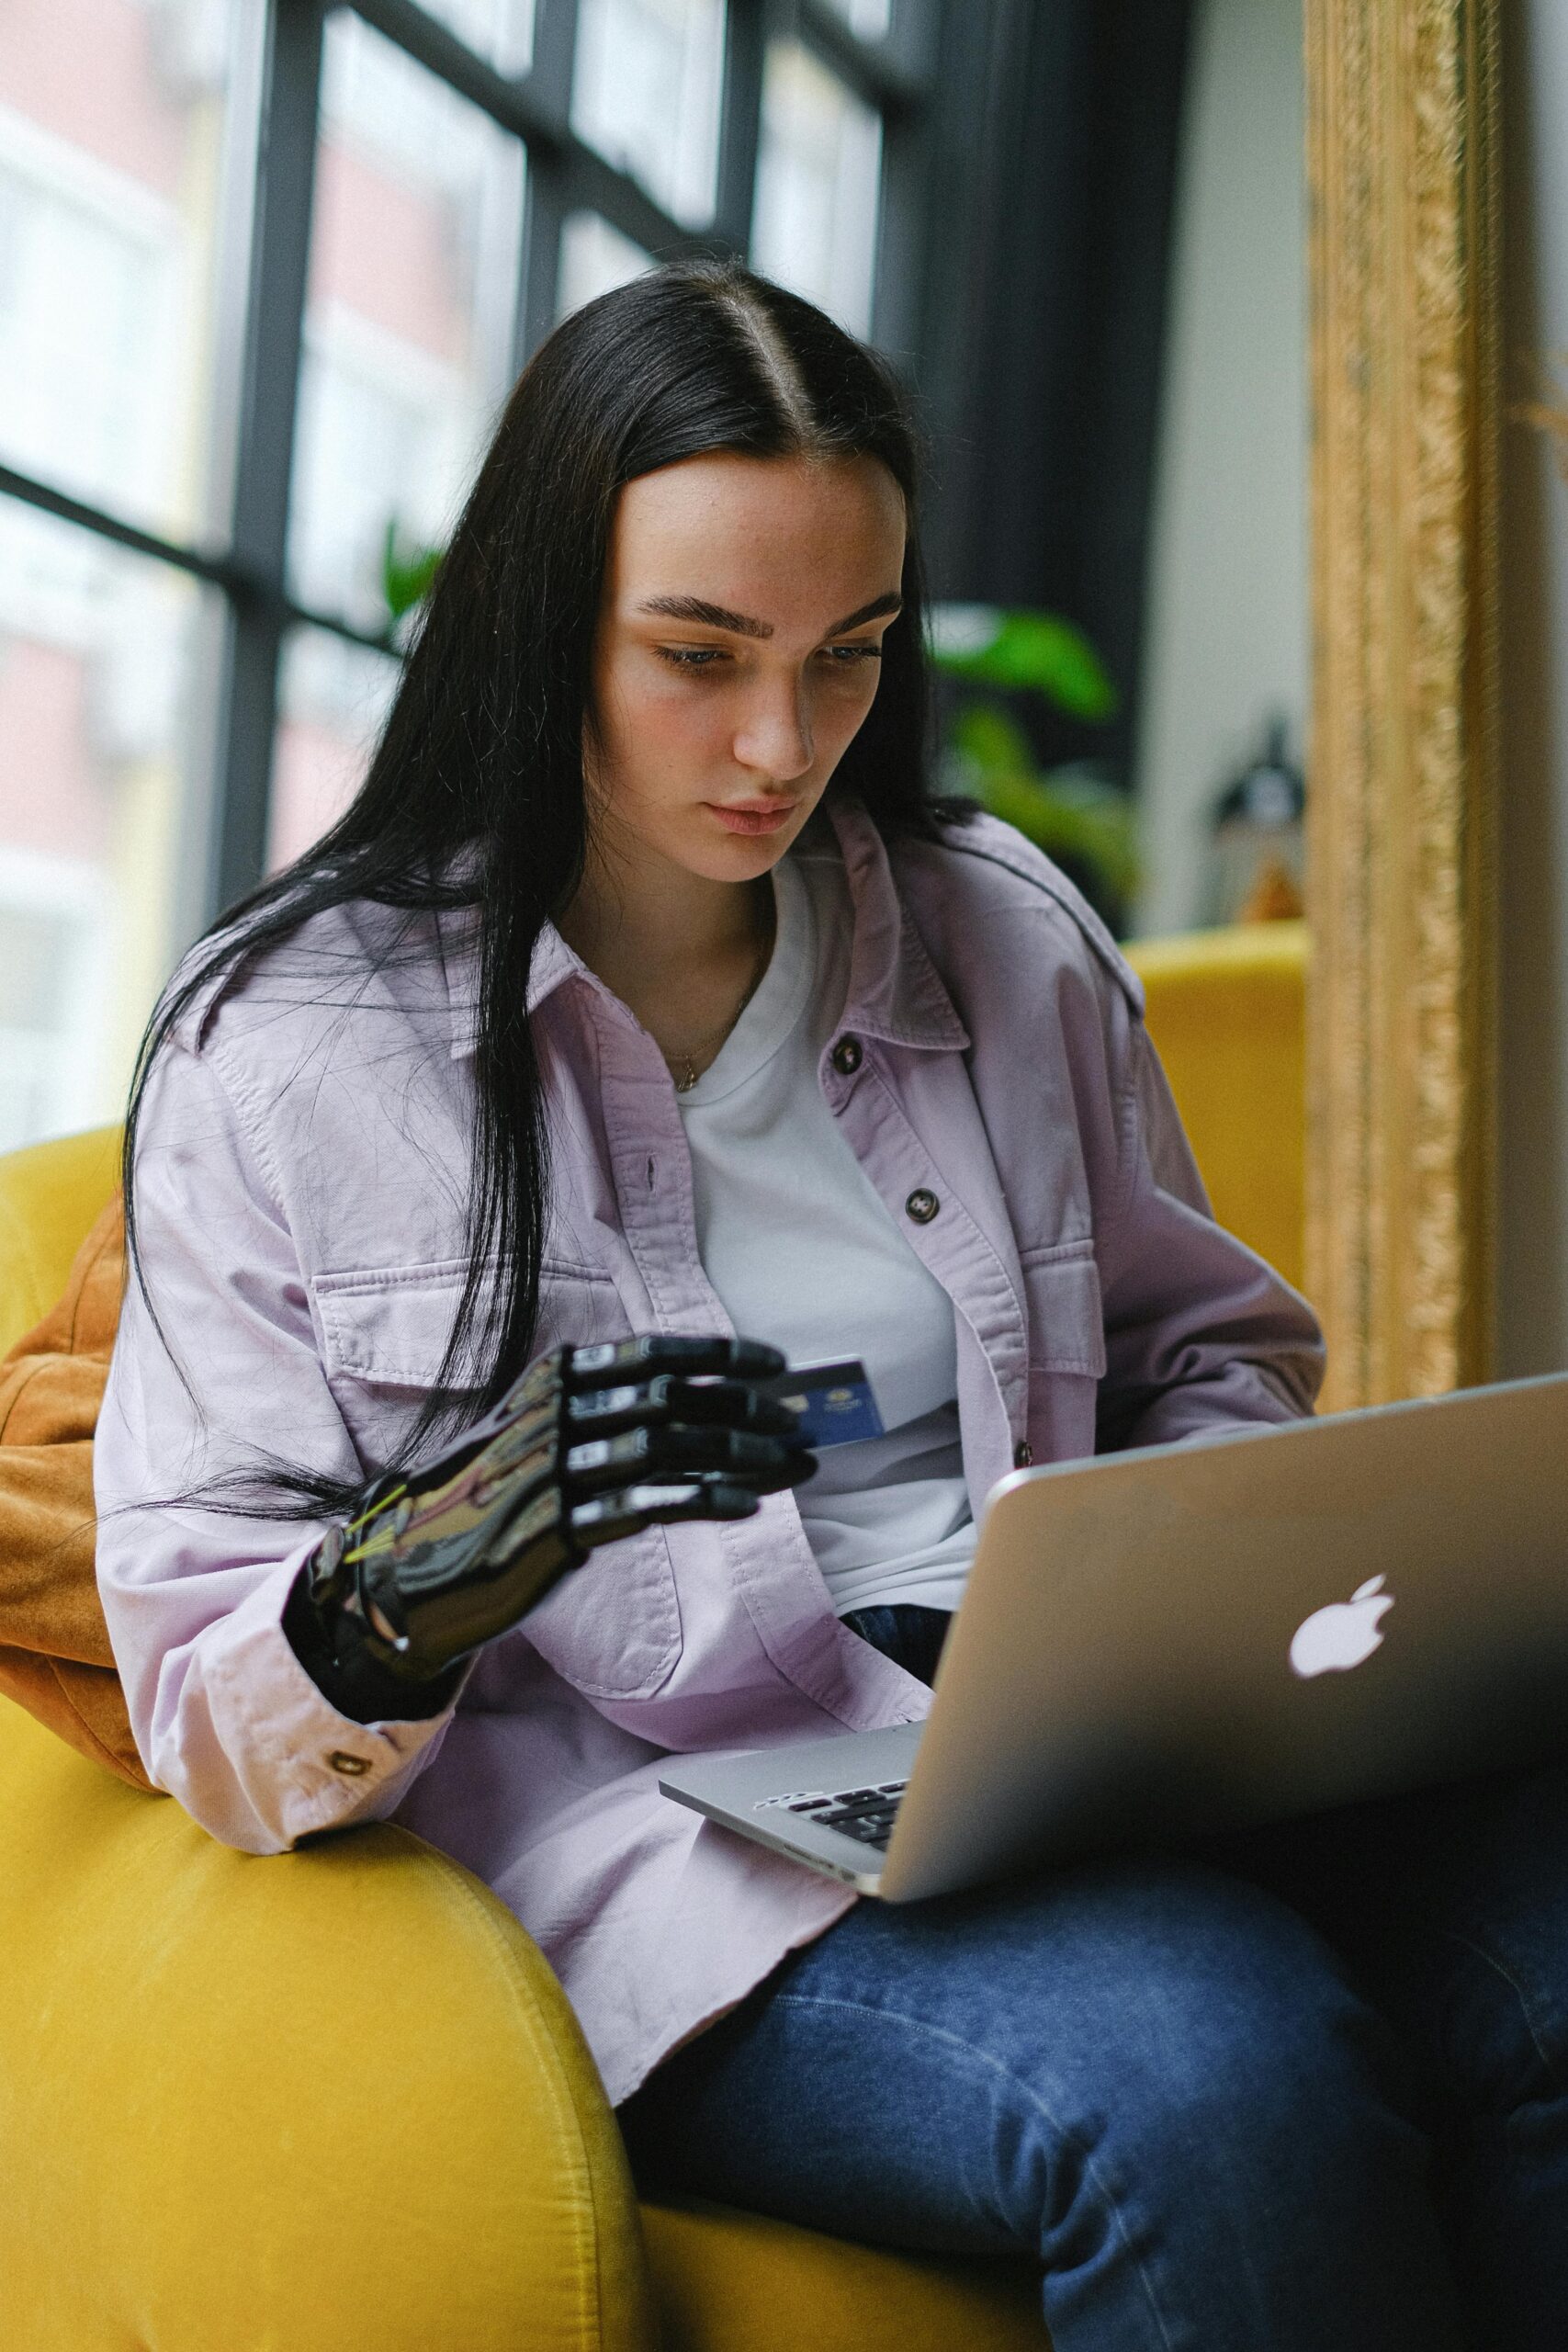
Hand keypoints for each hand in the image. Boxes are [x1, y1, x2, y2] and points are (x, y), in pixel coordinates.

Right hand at [290, 1335, 813, 1712]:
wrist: (413, 1565)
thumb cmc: (489, 1496)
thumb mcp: (534, 1430)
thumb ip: (597, 1408)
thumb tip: (688, 1400)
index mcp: (553, 1381)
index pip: (651, 1353)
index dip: (720, 1356)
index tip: (776, 1367)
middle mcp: (553, 1415)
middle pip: (670, 1398)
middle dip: (745, 1409)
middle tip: (797, 1423)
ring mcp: (553, 1470)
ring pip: (666, 1449)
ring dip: (741, 1455)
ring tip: (792, 1466)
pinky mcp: (557, 1528)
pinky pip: (645, 1505)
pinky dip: (704, 1500)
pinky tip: (747, 1504)